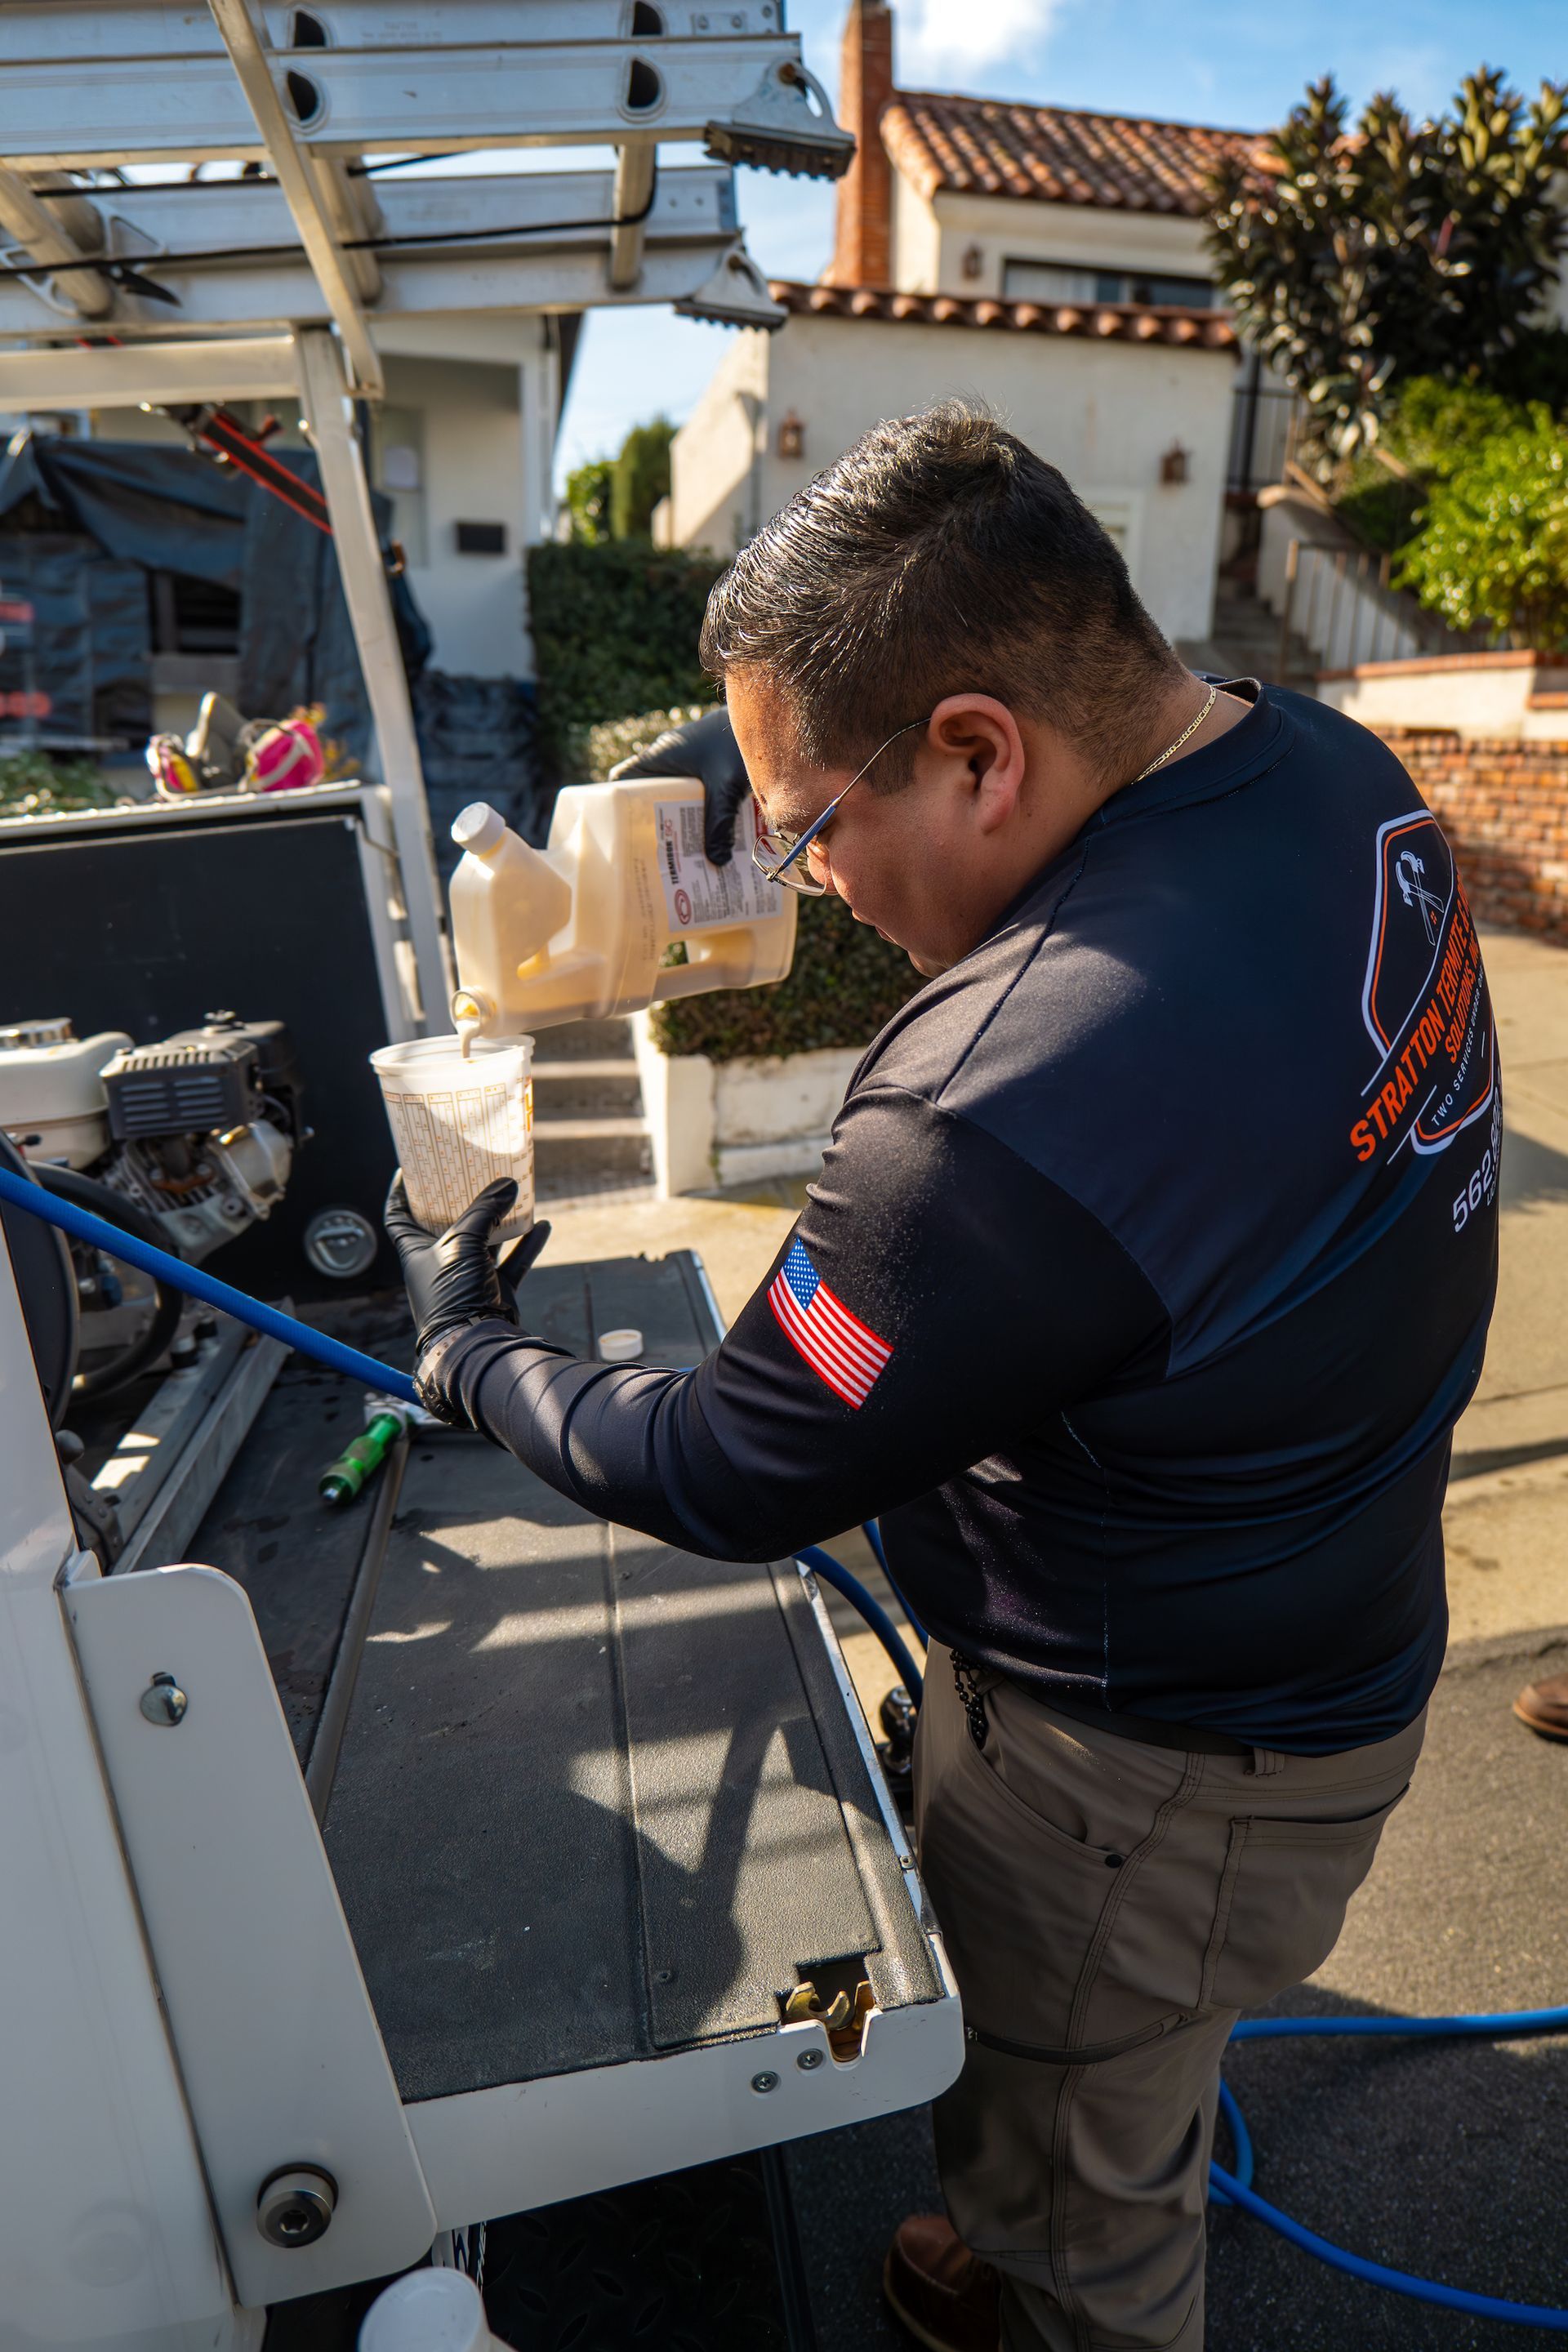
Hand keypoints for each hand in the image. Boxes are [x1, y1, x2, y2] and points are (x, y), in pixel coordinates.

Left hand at [384, 1175, 551, 1356]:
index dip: (400, 1193)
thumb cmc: (454, 1293)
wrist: (475, 1343)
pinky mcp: (493, 1291)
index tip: (408, 1171)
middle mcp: (439, 1263)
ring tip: (512, 1194)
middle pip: (446, 1224)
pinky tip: (541, 1225)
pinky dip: (526, 1245)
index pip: (398, 1216)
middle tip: (472, 1175)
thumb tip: (508, 1184)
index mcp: (416, 1251)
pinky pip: (511, 1262)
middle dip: (460, 1201)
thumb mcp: (464, 1242)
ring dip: (499, 1221)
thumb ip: (485, 1210)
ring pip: (483, 1242)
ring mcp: (467, 1278)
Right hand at [610, 704, 751, 866]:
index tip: (625, 833)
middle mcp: (669, 759)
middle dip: (654, 824)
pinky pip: (694, 793)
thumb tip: (716, 862)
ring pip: (674, 797)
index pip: (623, 778)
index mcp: (660, 757)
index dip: (619, 804)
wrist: (769, 718)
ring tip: (687, 853)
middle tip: (660, 854)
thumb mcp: (726, 787)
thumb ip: (720, 823)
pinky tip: (713, 836)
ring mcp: (688, 761)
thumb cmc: (738, 743)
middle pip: (649, 795)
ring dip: (680, 821)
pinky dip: (699, 812)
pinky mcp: (707, 766)